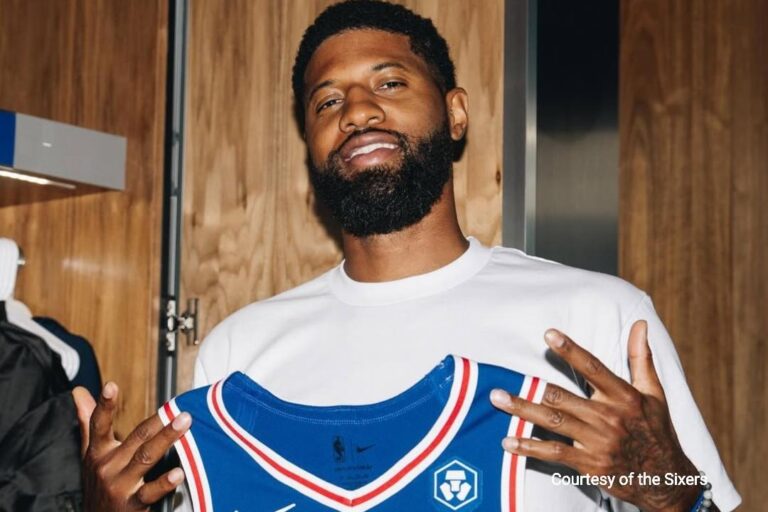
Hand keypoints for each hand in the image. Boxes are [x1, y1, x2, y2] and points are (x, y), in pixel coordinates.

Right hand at [72, 382, 190, 510]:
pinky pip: (150, 492)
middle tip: (180, 409)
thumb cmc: (98, 483)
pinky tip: (178, 473)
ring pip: (146, 458)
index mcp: (99, 452)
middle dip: (158, 422)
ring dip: (166, 440)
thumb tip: (79, 392)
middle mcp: (108, 467)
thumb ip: (88, 421)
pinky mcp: (132, 505)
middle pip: (136, 438)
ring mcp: (120, 485)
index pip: (99, 424)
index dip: (104, 405)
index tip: (110, 386)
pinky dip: (164, 482)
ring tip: (183, 425)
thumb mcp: (90, 453)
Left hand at [490, 320, 705, 511]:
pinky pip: (554, 453)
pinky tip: (508, 443)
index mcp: (623, 396)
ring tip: (498, 400)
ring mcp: (597, 442)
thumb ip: (641, 357)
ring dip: (522, 412)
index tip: (549, 334)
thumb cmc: (656, 430)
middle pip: (562, 398)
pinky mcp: (590, 464)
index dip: (570, 350)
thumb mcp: (654, 393)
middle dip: (531, 389)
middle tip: (500, 382)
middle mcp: (608, 417)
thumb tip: (639, 323)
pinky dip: (529, 448)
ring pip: (553, 422)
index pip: (593, 368)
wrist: (666, 480)